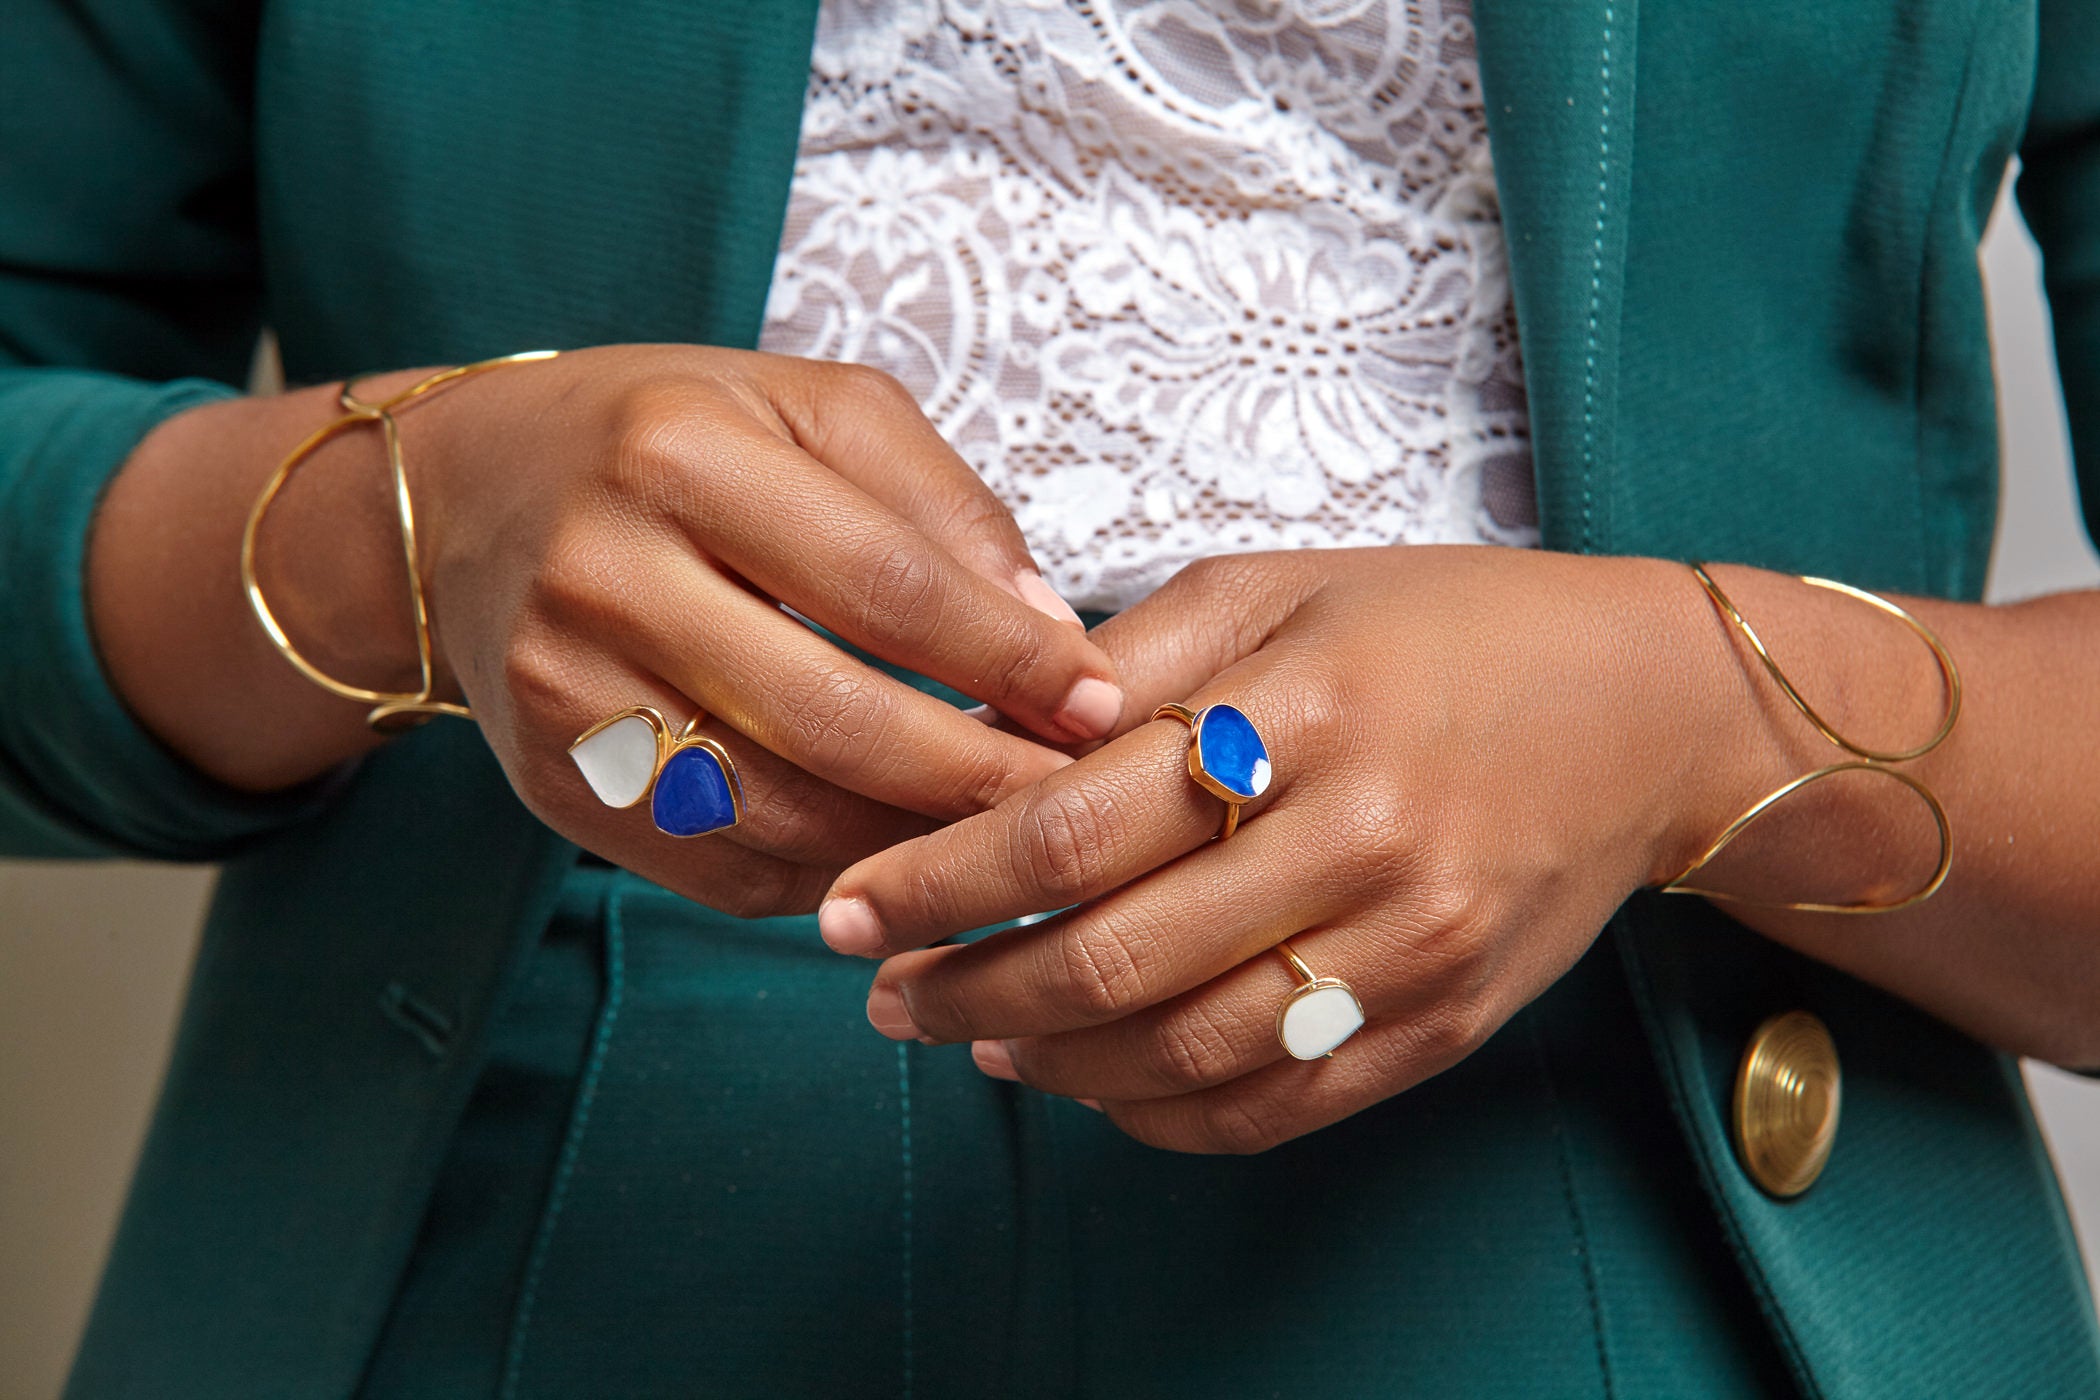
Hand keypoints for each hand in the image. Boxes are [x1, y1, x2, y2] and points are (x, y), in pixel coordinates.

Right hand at [266, 346, 1123, 912]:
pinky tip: (895, 850)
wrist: (464, 505)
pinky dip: (829, 872)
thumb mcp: (806, 408)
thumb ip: (938, 505)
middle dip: (978, 777)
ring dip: (912, 843)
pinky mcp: (552, 787)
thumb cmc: (667, 440)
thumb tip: (1049, 632)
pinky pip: (720, 866)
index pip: (884, 581)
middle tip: (1074, 800)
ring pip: (779, 815)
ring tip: (1001, 834)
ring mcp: (562, 697)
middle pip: (834, 719)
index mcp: (679, 456)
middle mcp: (602, 577)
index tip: (1100, 701)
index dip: (1008, 657)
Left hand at [817, 547, 1817, 1151]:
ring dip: (1052, 1060)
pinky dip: (1164, 1114)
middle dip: (968, 985)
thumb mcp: (1283, 583)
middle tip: (882, 990)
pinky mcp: (1446, 1025)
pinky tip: (1095, 1082)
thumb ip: (1135, 656)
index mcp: (1306, 709)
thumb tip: (983, 729)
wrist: (1650, 711)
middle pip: (1115, 956)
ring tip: (975, 1035)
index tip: (851, 905)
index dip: (939, 878)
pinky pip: (1278, 1107)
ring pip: (1186, 1052)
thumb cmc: (1446, 627)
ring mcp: (1413, 949)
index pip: (1073, 824)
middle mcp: (1362, 840)